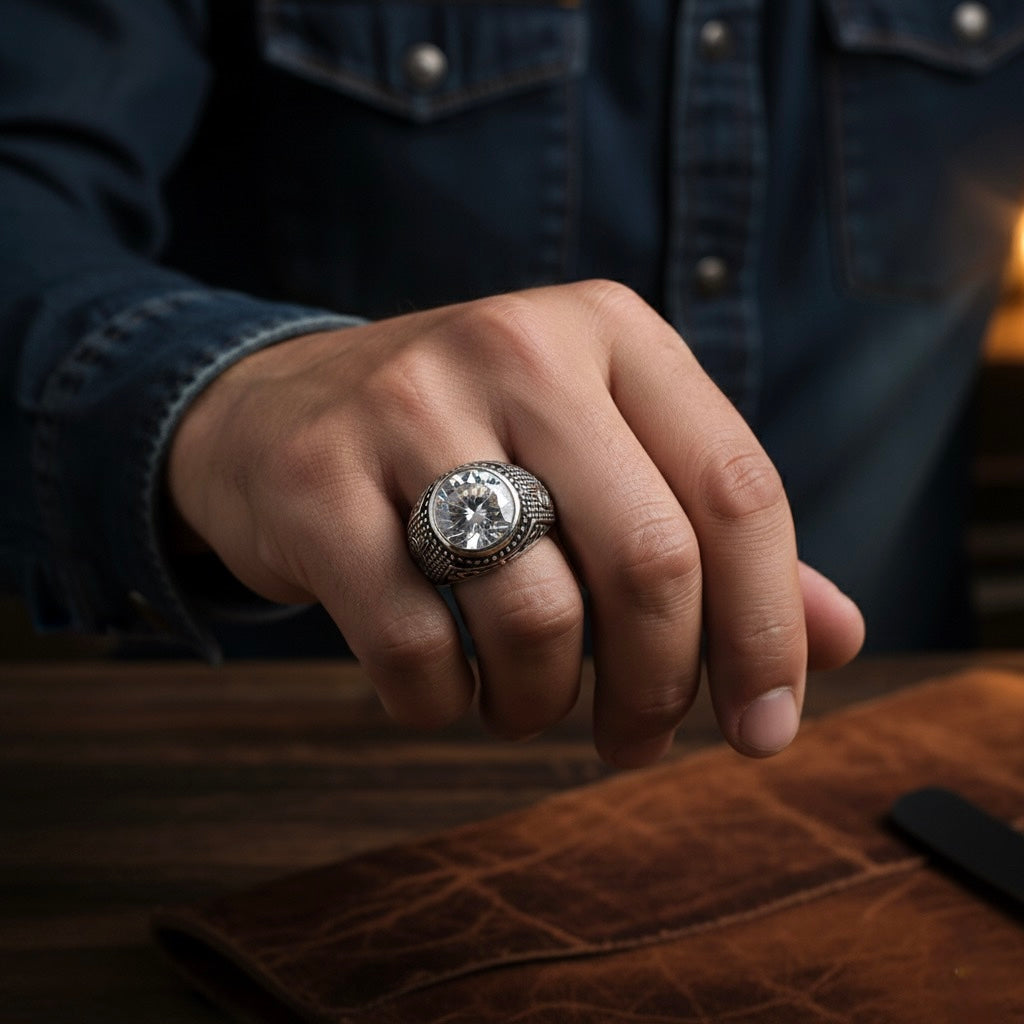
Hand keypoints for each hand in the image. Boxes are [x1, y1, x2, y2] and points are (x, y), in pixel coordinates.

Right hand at [168, 281, 863, 765]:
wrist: (275, 411)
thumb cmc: (468, 448)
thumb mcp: (599, 457)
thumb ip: (714, 539)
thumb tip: (836, 640)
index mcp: (612, 333)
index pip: (737, 490)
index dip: (768, 631)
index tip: (765, 728)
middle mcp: (517, 347)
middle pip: (650, 560)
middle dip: (662, 688)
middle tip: (637, 739)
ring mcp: (405, 406)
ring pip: (535, 615)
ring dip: (545, 704)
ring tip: (528, 704)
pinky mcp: (312, 481)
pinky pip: (413, 649)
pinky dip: (445, 707)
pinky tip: (446, 689)